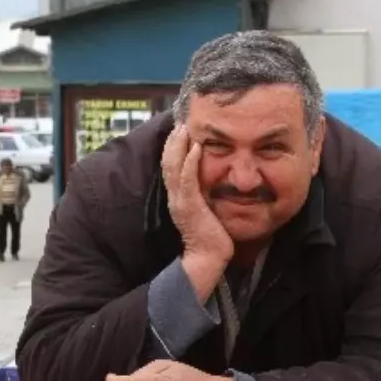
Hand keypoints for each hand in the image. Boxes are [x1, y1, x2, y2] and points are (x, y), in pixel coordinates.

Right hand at [162, 126, 232, 298]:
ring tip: (184, 128)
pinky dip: (190, 162)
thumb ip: (204, 195)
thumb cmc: (212, 236)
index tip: (180, 131)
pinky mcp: (190, 206)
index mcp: (178, 197)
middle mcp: (175, 197)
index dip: (173, 149)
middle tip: (180, 122)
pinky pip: (188, 180)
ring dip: (178, 146)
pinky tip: (195, 148)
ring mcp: (181, 201)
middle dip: (173, 142)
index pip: (171, 167)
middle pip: (168, 163)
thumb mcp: (206, 209)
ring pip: (174, 168)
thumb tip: (212, 182)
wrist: (209, 258)